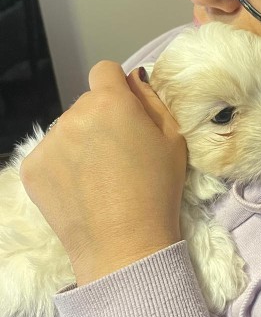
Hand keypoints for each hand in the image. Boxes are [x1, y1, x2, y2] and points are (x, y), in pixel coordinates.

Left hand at [20, 63, 187, 285]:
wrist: (126, 245)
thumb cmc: (158, 191)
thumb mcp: (173, 139)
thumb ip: (152, 100)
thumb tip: (133, 78)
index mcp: (111, 102)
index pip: (104, 70)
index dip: (117, 88)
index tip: (126, 112)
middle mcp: (73, 114)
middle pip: (86, 104)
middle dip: (101, 119)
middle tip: (119, 155)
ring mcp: (49, 142)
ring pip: (67, 129)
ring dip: (80, 142)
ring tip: (100, 178)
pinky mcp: (31, 169)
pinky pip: (49, 155)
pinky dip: (63, 167)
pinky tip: (81, 189)